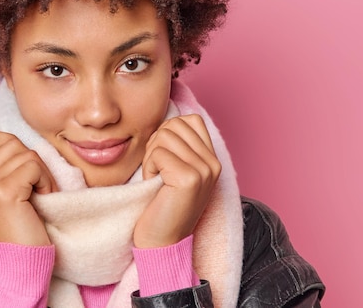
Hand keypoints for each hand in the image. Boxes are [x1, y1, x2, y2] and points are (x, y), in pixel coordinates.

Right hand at [0, 130, 57, 245]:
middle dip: (32, 159)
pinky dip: (45, 180)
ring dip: (42, 172)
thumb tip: (18, 143)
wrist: (18, 263)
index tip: (22, 166)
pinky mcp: (4, 192)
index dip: (8, 142)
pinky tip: (42, 197)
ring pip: (25, 153)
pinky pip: (33, 166)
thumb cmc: (17, 230)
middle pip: (11, 142)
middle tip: (38, 185)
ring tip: (40, 193)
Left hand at [133, 114, 221, 247]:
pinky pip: (158, 153)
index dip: (168, 132)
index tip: (162, 157)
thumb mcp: (176, 171)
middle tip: (156, 168)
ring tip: (156, 177)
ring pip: (164, 136)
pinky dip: (148, 167)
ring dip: (151, 156)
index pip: (189, 120)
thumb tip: (167, 120)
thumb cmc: (162, 206)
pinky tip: (154, 185)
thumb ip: (179, 147)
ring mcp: (204, 170)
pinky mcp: (190, 179)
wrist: (162, 243)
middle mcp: (213, 163)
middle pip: (175, 124)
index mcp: (212, 159)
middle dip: (156, 142)